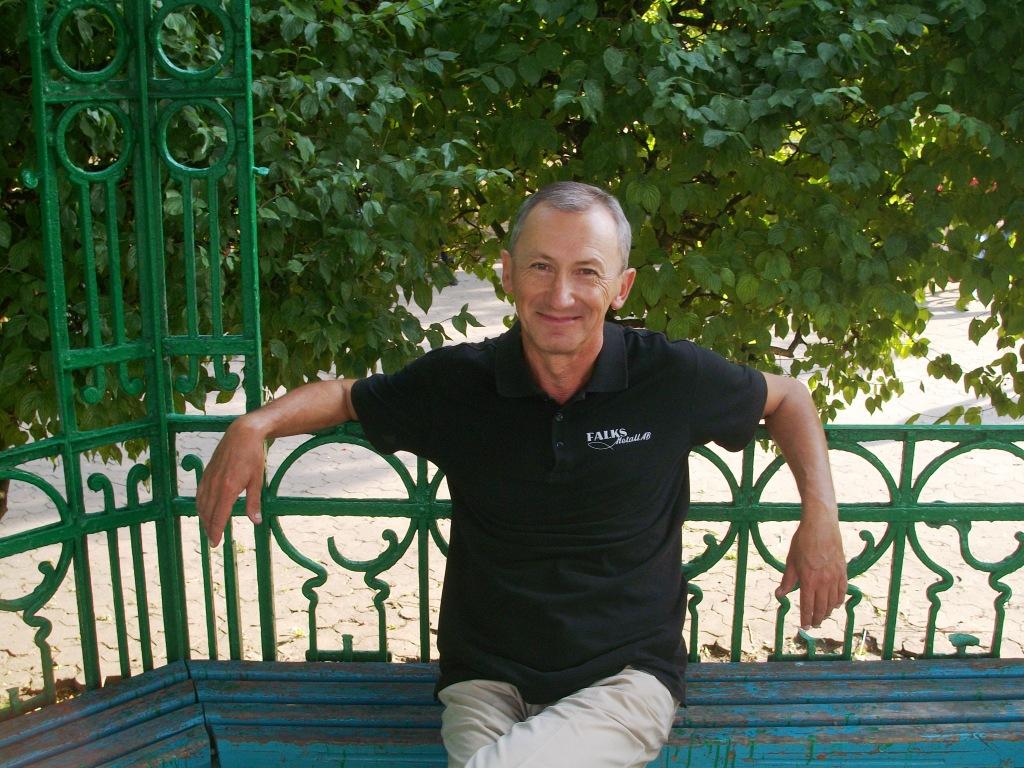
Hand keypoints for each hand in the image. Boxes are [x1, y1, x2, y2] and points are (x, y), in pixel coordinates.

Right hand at [196, 415, 266, 546]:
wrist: (242, 433)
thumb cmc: (253, 456)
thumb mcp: (257, 480)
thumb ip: (254, 502)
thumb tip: (255, 521)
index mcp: (228, 489)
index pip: (219, 516)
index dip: (216, 531)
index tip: (215, 543)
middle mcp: (215, 485)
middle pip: (208, 513)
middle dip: (209, 528)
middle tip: (212, 541)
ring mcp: (208, 478)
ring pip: (201, 504)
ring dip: (203, 518)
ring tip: (208, 528)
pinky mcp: (206, 472)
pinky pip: (199, 493)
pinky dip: (200, 505)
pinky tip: (204, 510)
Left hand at [775, 514, 846, 628]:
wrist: (821, 525)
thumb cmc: (803, 541)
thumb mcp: (791, 561)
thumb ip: (787, 580)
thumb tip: (780, 595)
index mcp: (808, 580)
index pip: (807, 606)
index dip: (806, 618)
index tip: (804, 627)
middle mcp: (823, 582)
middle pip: (821, 607)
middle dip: (817, 618)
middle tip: (813, 624)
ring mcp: (835, 577)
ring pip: (833, 602)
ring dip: (827, 611)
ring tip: (822, 616)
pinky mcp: (843, 571)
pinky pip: (843, 591)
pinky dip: (839, 600)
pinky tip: (835, 604)